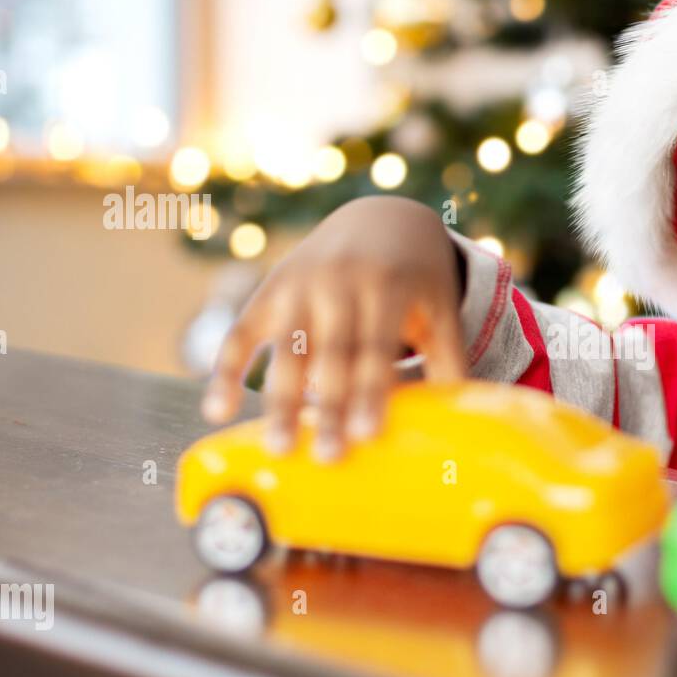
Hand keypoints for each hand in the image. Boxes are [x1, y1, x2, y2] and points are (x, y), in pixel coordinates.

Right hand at [201, 197, 464, 460]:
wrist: (381, 217)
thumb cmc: (417, 280)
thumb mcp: (440, 308)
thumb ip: (450, 357)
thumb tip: (460, 418)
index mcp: (386, 284)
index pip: (376, 347)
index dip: (370, 391)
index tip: (366, 436)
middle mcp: (338, 281)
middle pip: (331, 353)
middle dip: (328, 406)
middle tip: (326, 458)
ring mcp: (299, 284)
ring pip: (285, 348)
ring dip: (279, 399)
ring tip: (279, 448)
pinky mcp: (270, 290)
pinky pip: (240, 332)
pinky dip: (225, 370)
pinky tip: (217, 411)